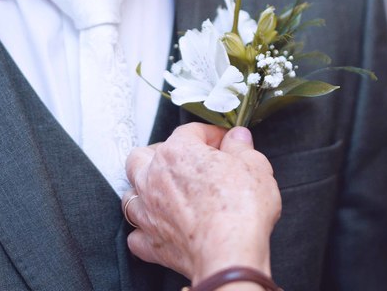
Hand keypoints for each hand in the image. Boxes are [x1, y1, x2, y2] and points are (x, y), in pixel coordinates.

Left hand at [123, 123, 280, 282]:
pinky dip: (145, 231)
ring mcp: (148, 211)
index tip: (223, 142)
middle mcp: (154, 178)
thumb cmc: (240, 209)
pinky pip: (136, 234)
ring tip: (165, 193)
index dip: (209, 134)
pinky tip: (160, 228)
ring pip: (131, 193)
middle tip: (185, 162)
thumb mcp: (254, 166)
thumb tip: (238, 138)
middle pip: (142, 156)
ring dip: (145, 191)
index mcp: (178, 152)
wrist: (230, 255)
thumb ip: (241, 147)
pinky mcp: (150, 243)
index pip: (190, 131)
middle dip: (160, 154)